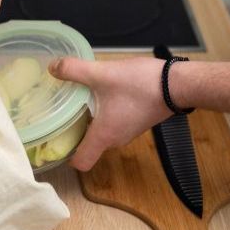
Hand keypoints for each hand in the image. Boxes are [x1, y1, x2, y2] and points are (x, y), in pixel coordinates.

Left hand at [49, 56, 172, 170]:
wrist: (177, 84)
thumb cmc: (141, 85)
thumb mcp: (103, 73)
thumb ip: (75, 70)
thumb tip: (52, 67)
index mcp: (104, 136)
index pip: (80, 162)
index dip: (65, 156)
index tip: (54, 139)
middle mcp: (115, 140)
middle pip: (88, 146)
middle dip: (73, 132)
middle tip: (59, 113)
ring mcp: (128, 132)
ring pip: (101, 134)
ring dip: (90, 121)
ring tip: (78, 100)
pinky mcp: (136, 122)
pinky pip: (113, 124)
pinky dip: (104, 114)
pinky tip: (101, 95)